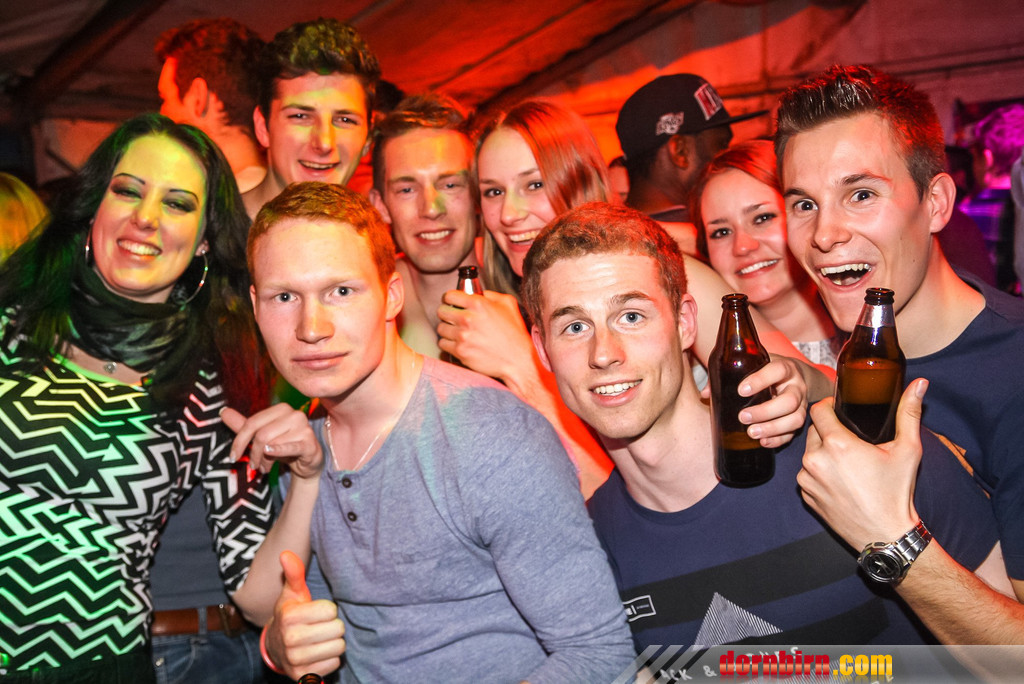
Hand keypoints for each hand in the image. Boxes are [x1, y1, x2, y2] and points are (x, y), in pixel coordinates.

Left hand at [221, 404, 322, 479]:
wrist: (309, 460)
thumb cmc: (284, 446)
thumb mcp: (262, 436)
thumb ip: (243, 425)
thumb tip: (223, 412)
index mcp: (281, 409)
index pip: (253, 423)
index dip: (239, 441)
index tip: (233, 456)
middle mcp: (294, 414)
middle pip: (261, 434)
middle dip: (253, 453)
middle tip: (253, 466)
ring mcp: (304, 428)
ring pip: (272, 443)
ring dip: (265, 460)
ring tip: (265, 467)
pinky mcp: (309, 442)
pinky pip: (289, 447)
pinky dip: (277, 451)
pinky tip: (269, 454)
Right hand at [263, 551, 345, 679]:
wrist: (277, 647)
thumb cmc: (291, 615)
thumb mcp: (292, 594)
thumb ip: (294, 573)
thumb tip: (285, 553)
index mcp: (288, 617)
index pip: (330, 610)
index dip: (327, 610)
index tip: (316, 612)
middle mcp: (290, 640)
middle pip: (338, 629)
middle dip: (333, 626)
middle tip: (320, 626)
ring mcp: (295, 660)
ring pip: (338, 647)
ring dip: (333, 642)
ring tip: (320, 639)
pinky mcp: (303, 676)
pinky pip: (334, 663)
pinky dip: (330, 658)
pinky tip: (318, 653)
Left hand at [436, 289, 533, 380]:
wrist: (517, 360)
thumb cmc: (514, 333)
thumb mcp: (509, 304)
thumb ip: (491, 295)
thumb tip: (480, 293)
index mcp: (478, 304)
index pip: (449, 296)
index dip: (450, 299)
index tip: (452, 303)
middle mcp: (468, 319)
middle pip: (441, 311)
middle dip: (447, 313)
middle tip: (453, 318)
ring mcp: (462, 336)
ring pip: (441, 328)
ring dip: (447, 329)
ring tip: (458, 332)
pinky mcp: (460, 351)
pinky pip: (443, 344)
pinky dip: (448, 343)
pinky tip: (459, 343)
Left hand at [736, 356, 808, 447]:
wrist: (792, 376)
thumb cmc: (766, 370)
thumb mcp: (752, 365)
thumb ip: (729, 374)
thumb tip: (706, 394)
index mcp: (785, 368)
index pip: (778, 371)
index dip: (760, 380)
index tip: (741, 390)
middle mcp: (797, 386)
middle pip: (789, 401)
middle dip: (765, 412)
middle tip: (743, 417)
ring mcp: (801, 404)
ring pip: (795, 419)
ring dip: (772, 429)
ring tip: (751, 433)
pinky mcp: (799, 419)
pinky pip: (793, 433)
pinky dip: (778, 440)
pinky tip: (763, 442)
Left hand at [797, 378, 927, 549]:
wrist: (886, 535)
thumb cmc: (897, 492)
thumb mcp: (907, 449)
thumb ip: (909, 412)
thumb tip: (920, 383)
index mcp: (837, 444)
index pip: (818, 410)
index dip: (828, 406)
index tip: (838, 409)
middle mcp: (815, 460)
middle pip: (814, 431)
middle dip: (828, 430)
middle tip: (850, 438)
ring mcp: (807, 480)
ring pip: (809, 453)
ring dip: (823, 452)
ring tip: (847, 461)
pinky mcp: (805, 496)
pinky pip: (807, 474)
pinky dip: (819, 472)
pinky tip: (839, 479)